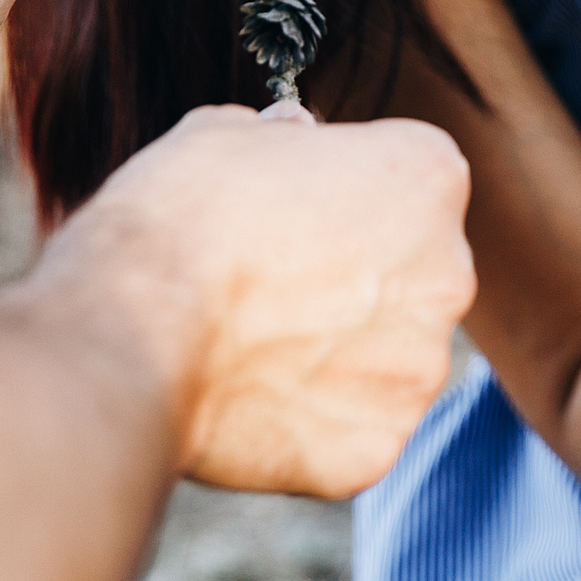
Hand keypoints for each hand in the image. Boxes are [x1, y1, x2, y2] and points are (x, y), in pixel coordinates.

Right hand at [59, 105, 475, 498]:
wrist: (131, 336)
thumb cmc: (177, 221)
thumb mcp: (222, 134)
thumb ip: (280, 136)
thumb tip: (292, 136)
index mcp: (427, 176)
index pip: (410, 181)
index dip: (345, 194)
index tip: (294, 210)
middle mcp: (449, 272)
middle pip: (411, 273)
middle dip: (353, 278)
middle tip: (270, 283)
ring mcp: (419, 366)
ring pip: (386, 357)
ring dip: (335, 353)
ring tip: (251, 345)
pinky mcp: (380, 446)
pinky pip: (352, 427)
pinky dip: (310, 420)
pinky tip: (250, 397)